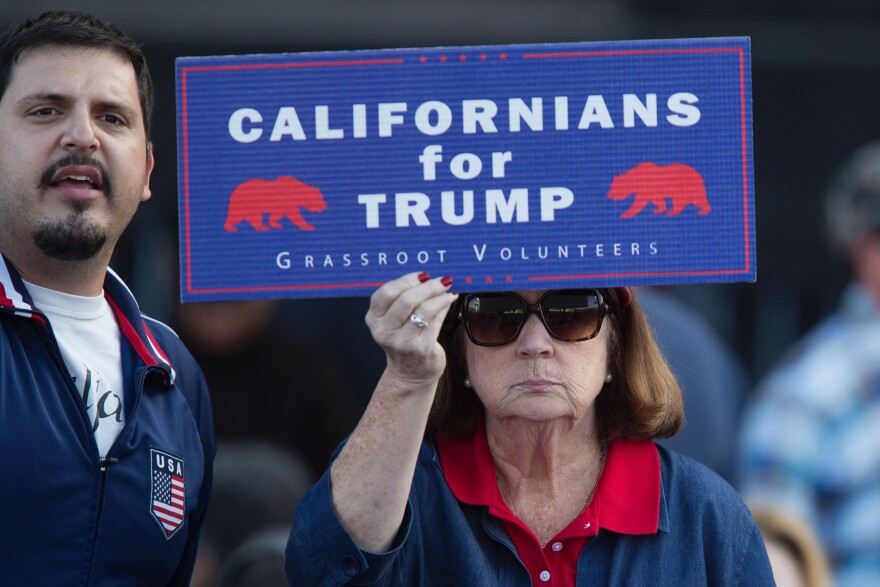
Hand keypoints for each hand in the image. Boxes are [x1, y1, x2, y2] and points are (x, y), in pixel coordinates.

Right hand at [365, 272, 456, 387]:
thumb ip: (408, 297)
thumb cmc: (405, 339)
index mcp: (374, 319)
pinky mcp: (421, 349)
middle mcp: (384, 331)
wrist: (410, 373)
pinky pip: (435, 321)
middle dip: (427, 286)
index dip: (406, 280)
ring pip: (423, 309)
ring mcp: (402, 342)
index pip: (386, 293)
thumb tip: (430, 276)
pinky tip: (450, 299)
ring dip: (439, 295)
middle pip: (406, 300)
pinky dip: (444, 306)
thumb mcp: (397, 319)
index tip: (423, 275)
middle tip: (442, 280)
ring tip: (447, 289)